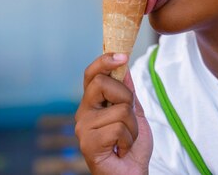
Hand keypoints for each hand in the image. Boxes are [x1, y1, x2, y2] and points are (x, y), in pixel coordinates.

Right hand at [75, 54, 152, 174]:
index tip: (122, 55)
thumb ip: (128, 91)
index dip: (104, 61)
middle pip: (103, 83)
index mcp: (93, 103)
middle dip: (126, 98)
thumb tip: (124, 66)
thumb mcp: (134, 113)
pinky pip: (119, 127)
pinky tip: (122, 149)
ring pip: (119, 108)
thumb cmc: (131, 146)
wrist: (132, 173)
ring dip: (132, 126)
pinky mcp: (88, 143)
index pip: (92, 74)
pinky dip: (129, 139)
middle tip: (128, 118)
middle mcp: (84, 113)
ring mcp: (83, 128)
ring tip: (126, 139)